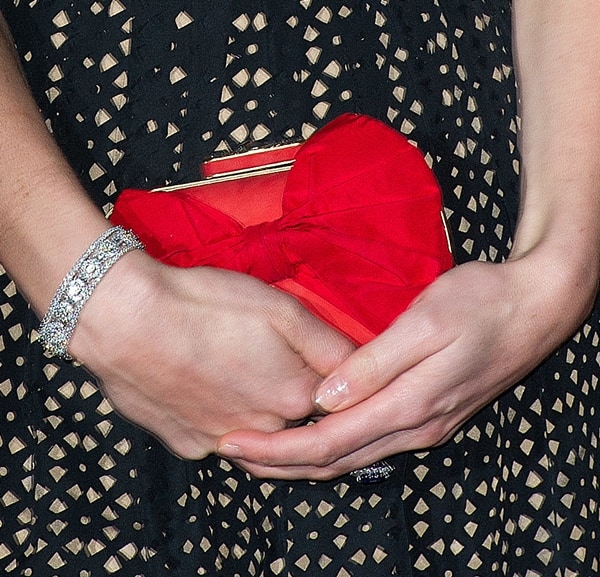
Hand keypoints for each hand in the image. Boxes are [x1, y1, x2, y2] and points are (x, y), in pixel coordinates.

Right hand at [68, 251, 354, 459]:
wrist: (125, 320)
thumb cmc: (207, 306)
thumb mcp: (282, 309)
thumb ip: (329, 343)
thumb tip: (361, 366)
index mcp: (295, 397)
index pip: (336, 400)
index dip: (333, 379)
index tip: (319, 360)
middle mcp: (266, 431)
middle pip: (296, 418)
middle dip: (295, 394)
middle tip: (272, 359)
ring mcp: (223, 443)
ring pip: (258, 432)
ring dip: (260, 411)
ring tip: (242, 373)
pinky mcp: (187, 444)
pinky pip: (218, 436)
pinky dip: (221, 419)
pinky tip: (207, 389)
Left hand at [217, 255, 596, 478]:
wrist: (536, 307)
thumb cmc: (481, 304)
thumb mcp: (425, 323)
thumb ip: (375, 364)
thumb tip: (325, 399)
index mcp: (410, 405)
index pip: (328, 442)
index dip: (277, 449)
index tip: (233, 443)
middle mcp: (416, 427)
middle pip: (335, 460)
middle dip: (280, 463)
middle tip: (233, 452)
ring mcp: (425, 425)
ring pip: (352, 457)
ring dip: (304, 459)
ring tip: (261, 452)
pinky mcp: (429, 414)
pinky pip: (370, 443)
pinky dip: (332, 446)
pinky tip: (313, 434)